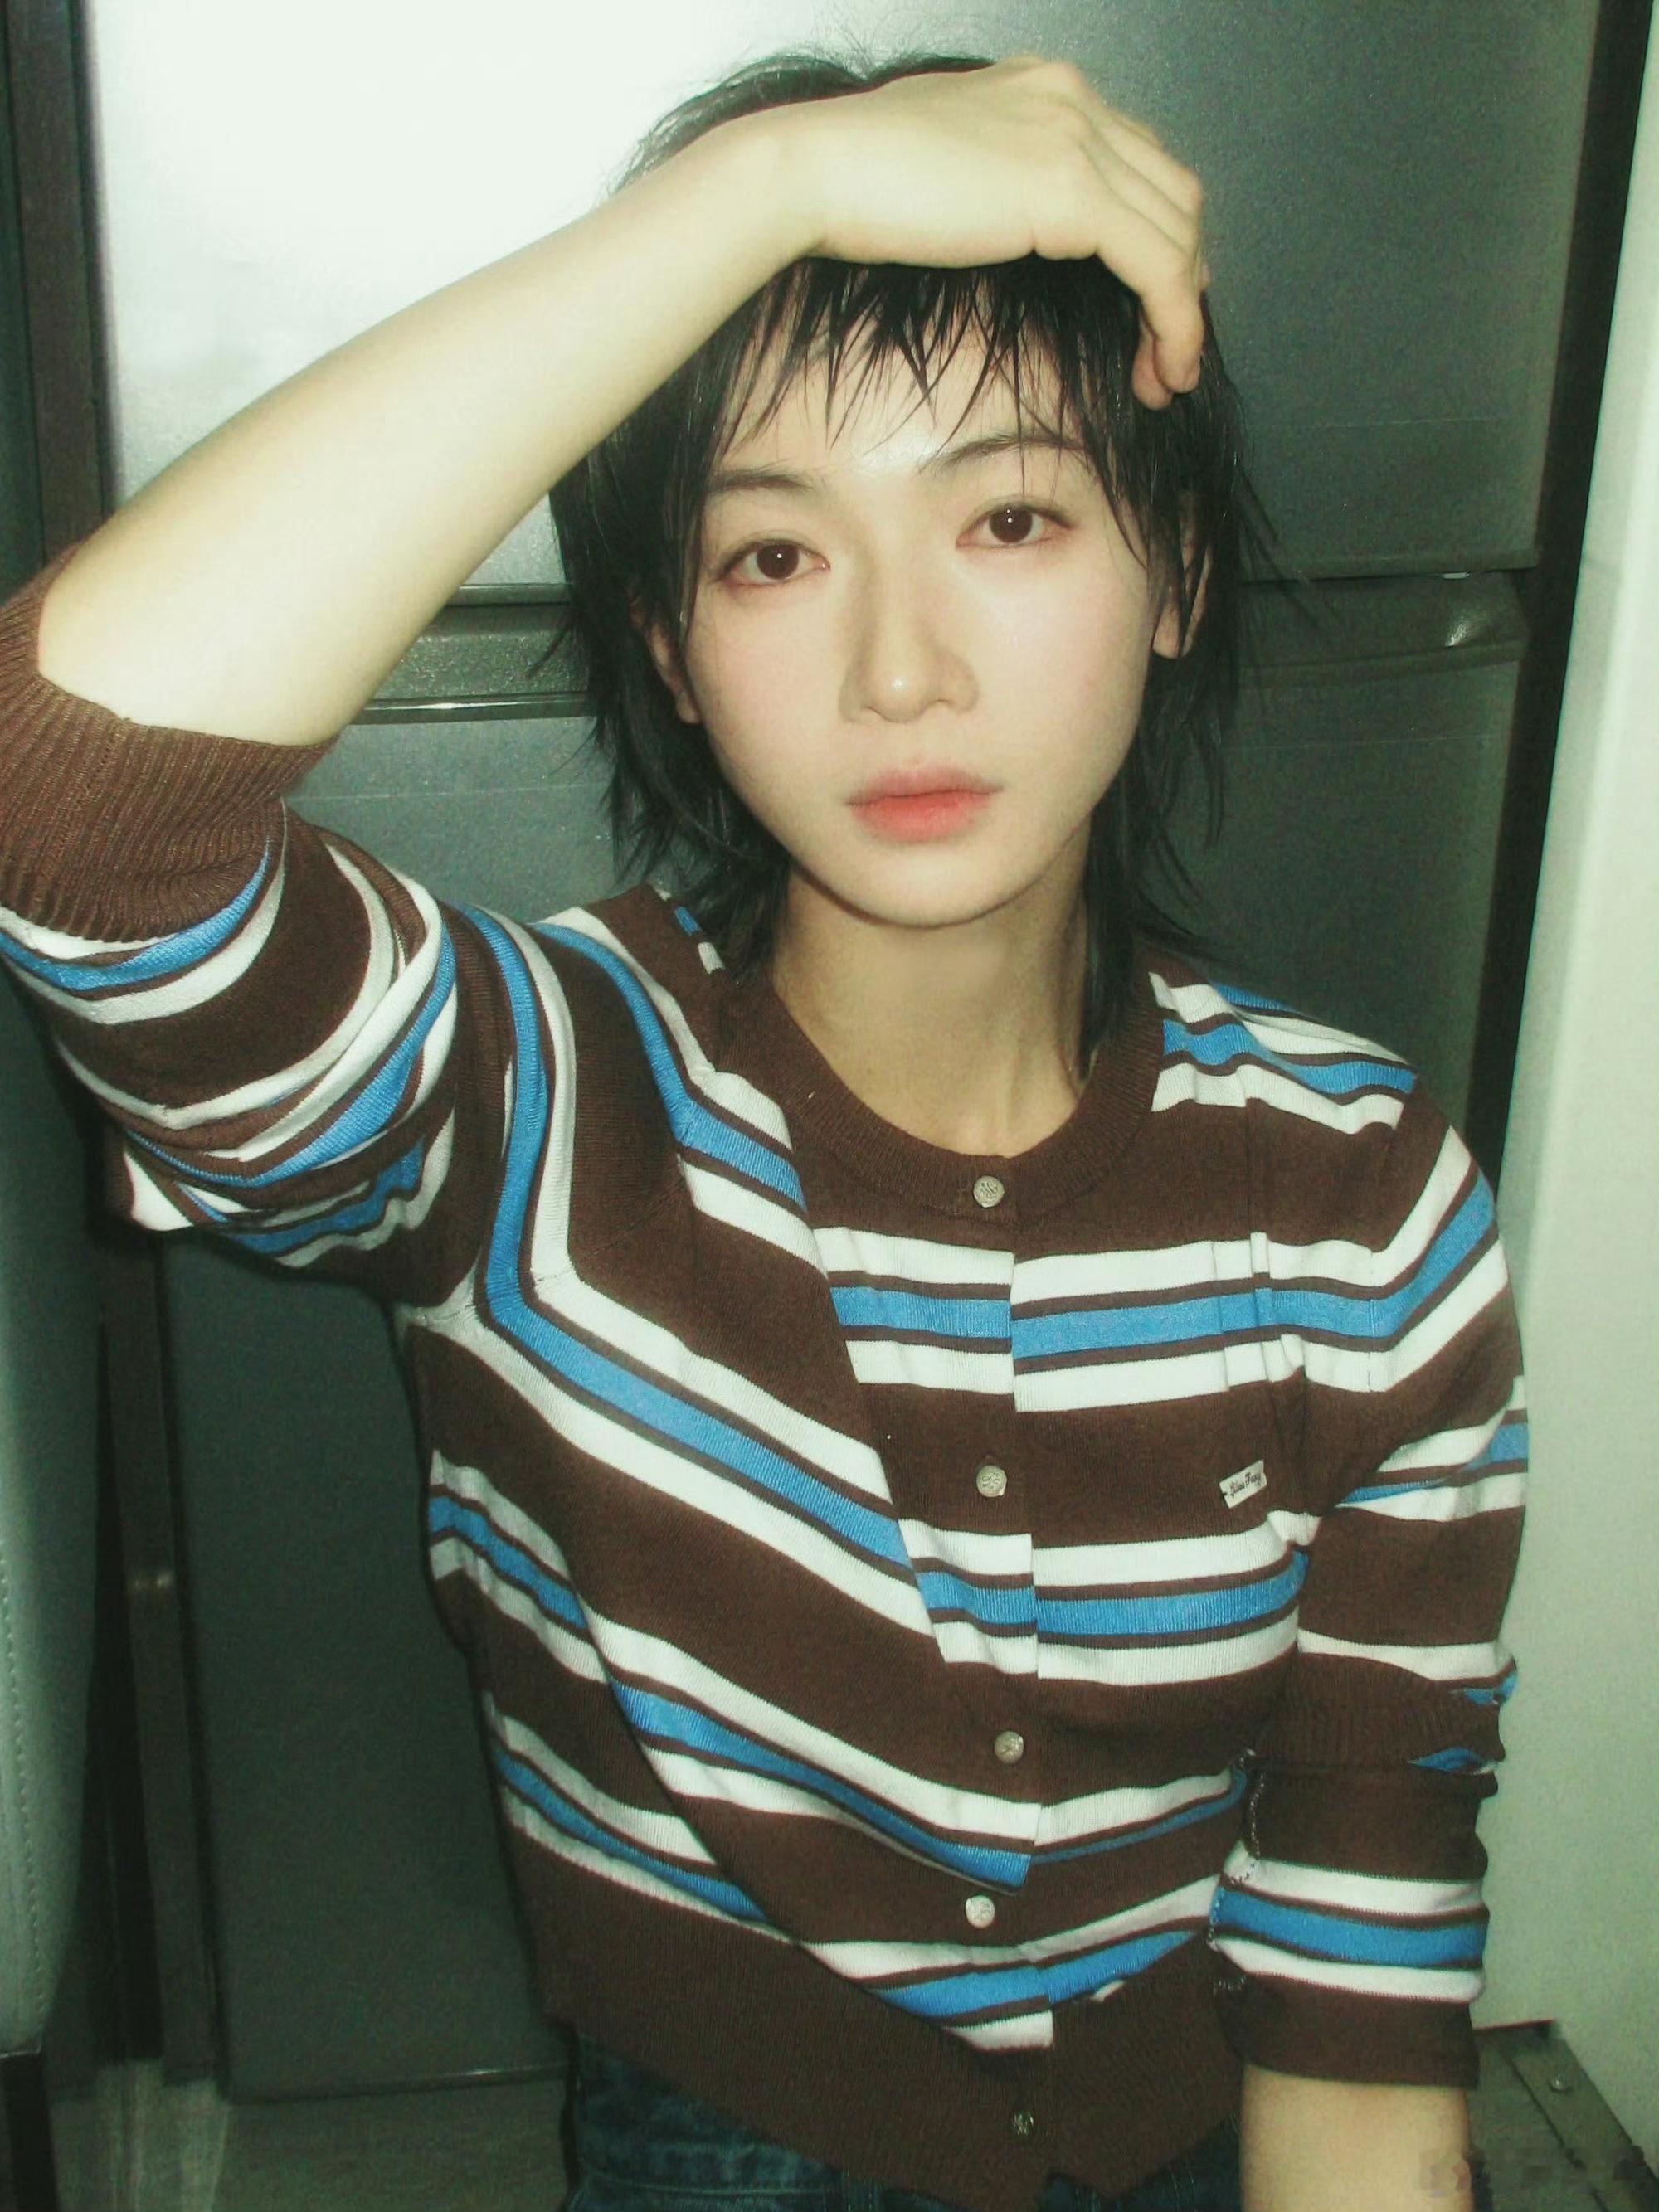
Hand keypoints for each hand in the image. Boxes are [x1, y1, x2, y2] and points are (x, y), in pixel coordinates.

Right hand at [775, 57, 1209, 407]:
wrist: (814, 172)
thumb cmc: (853, 181)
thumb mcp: (947, 162)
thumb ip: (996, 177)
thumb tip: (1009, 218)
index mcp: (1047, 88)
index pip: (1140, 164)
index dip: (1157, 243)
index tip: (1147, 312)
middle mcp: (1074, 100)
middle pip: (1174, 195)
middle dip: (1182, 281)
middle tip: (1166, 355)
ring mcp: (1077, 138)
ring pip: (1178, 233)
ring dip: (1183, 315)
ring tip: (1165, 377)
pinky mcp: (1071, 190)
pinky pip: (1158, 266)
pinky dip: (1174, 323)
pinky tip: (1164, 369)